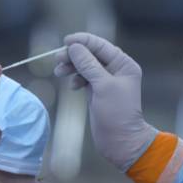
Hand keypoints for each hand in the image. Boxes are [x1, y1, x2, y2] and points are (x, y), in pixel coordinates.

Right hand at [54, 33, 157, 170]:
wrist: (120, 141)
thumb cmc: (116, 114)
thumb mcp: (102, 86)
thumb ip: (88, 65)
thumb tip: (75, 47)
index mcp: (124, 64)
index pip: (101, 45)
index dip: (83, 41)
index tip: (65, 42)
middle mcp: (117, 70)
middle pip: (91, 54)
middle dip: (74, 55)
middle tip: (57, 59)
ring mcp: (106, 81)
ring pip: (85, 66)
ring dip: (72, 66)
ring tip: (59, 72)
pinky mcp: (98, 91)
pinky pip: (84, 78)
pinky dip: (76, 78)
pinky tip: (72, 86)